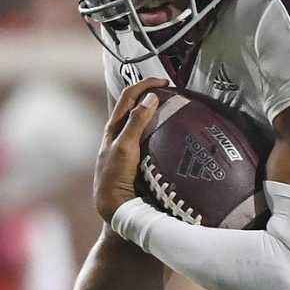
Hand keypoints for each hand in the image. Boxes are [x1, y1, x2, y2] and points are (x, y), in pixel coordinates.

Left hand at [93, 78, 168, 223]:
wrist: (116, 207)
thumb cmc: (115, 177)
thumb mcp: (125, 147)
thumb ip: (136, 122)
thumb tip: (151, 97)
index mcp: (113, 128)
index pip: (128, 96)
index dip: (144, 84)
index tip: (165, 82)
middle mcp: (120, 135)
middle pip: (135, 106)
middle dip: (152, 94)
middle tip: (172, 93)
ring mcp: (129, 147)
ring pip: (142, 122)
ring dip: (157, 113)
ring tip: (175, 111)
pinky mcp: (137, 159)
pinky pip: (150, 139)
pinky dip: (161, 132)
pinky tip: (173, 138)